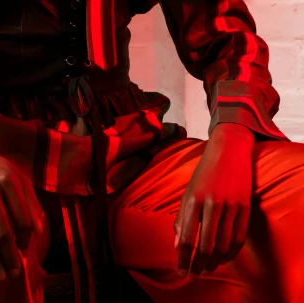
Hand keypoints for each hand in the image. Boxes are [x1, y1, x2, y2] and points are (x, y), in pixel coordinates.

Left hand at [173, 123, 254, 277]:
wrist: (228, 150)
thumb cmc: (204, 172)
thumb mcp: (188, 191)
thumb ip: (182, 218)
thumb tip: (178, 246)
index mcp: (193, 199)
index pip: (187, 238)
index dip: (184, 259)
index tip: (182, 272)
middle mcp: (211, 203)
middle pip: (206, 246)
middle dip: (200, 264)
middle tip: (196, 273)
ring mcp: (230, 205)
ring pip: (223, 245)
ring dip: (215, 261)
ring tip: (209, 267)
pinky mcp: (245, 207)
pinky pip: (239, 238)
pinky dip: (231, 252)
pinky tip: (224, 257)